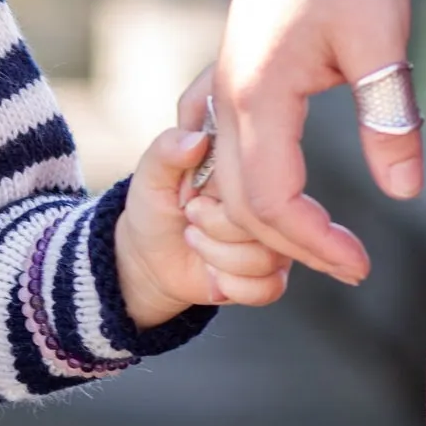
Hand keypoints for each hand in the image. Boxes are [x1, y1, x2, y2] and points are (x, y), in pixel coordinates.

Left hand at [114, 124, 290, 328]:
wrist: (150, 257)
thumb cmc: (155, 210)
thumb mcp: (152, 175)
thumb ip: (168, 150)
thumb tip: (196, 139)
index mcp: (246, 168)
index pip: (257, 180)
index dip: (217, 198)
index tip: (190, 199)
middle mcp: (268, 202)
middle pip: (266, 222)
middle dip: (214, 230)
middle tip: (191, 220)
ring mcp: (275, 238)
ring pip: (267, 257)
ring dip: (218, 258)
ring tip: (197, 243)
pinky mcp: (273, 273)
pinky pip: (270, 287)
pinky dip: (233, 286)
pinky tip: (214, 274)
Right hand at [199, 0, 416, 285]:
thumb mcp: (382, 38)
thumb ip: (388, 116)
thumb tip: (404, 192)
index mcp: (258, 97)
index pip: (270, 202)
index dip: (314, 244)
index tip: (361, 265)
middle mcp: (225, 103)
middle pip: (238, 207)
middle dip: (291, 246)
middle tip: (351, 262)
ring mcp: (221, 91)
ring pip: (222, 187)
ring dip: (263, 226)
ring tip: (321, 239)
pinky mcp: (230, 82)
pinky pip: (219, 158)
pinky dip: (244, 192)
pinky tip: (282, 200)